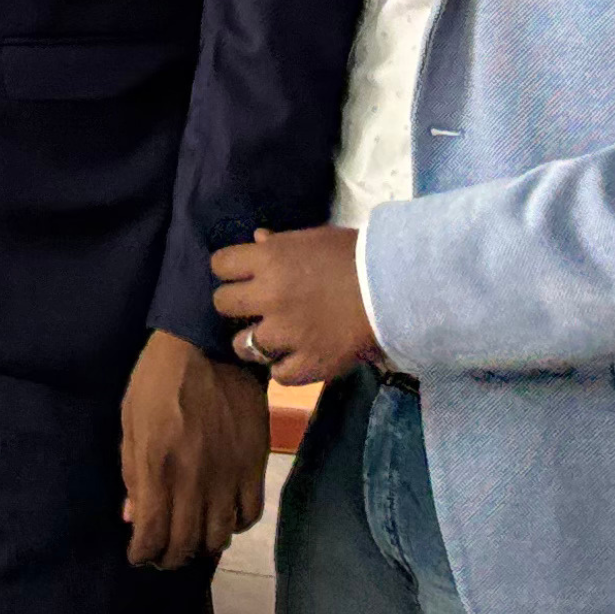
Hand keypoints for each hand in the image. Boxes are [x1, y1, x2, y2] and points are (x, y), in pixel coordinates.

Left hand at [117, 328, 268, 569]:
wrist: (208, 346)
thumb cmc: (158, 379)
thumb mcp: (131, 421)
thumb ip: (131, 473)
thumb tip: (132, 518)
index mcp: (157, 466)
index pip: (152, 533)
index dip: (143, 553)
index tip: (138, 555)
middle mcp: (194, 479)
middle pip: (185, 543)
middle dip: (169, 557)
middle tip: (162, 555)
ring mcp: (228, 475)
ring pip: (219, 537)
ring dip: (202, 547)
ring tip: (191, 541)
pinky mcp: (254, 466)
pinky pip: (249, 515)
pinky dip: (235, 526)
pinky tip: (222, 519)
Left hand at [209, 223, 378, 387]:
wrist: (394, 289)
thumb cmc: (356, 255)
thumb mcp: (314, 239)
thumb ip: (280, 243)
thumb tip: (256, 239)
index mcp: (269, 260)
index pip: (220, 264)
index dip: (229, 270)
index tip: (240, 275)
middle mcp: (268, 297)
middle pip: (223, 304)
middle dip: (235, 304)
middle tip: (253, 306)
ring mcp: (286, 333)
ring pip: (243, 345)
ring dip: (255, 341)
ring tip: (271, 338)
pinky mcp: (308, 363)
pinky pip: (277, 374)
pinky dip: (283, 368)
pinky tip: (294, 357)